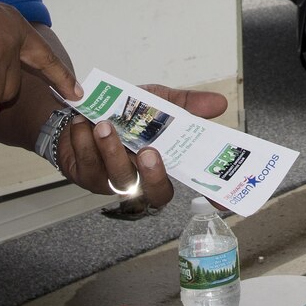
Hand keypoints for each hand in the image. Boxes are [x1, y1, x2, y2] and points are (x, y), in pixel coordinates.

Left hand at [56, 84, 229, 213]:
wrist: (83, 109)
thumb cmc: (126, 114)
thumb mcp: (158, 102)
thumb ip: (186, 104)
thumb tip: (219, 103)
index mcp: (162, 167)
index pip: (194, 188)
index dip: (208, 199)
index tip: (223, 203)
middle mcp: (140, 181)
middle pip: (153, 193)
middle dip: (152, 175)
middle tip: (148, 152)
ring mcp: (111, 182)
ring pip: (115, 178)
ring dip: (110, 151)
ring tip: (103, 125)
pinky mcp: (83, 175)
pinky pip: (84, 163)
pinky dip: (82, 139)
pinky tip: (81, 122)